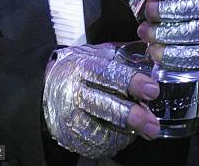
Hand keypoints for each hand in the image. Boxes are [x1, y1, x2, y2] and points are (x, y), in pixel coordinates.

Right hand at [42, 43, 159, 158]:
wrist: (46, 87)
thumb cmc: (79, 68)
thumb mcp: (95, 53)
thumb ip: (122, 55)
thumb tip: (153, 54)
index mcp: (82, 67)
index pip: (108, 74)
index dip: (132, 83)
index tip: (152, 90)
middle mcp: (74, 93)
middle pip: (104, 106)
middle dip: (132, 117)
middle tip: (152, 125)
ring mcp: (70, 118)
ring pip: (103, 130)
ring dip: (128, 132)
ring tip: (144, 128)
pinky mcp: (71, 137)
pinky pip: (97, 144)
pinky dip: (116, 141)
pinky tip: (125, 134)